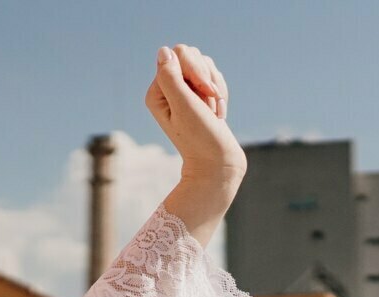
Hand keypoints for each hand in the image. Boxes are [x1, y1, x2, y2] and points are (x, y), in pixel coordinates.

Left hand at [146, 44, 243, 247]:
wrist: (217, 162)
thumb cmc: (200, 137)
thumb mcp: (184, 105)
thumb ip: (171, 77)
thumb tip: (164, 51)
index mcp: (157, 92)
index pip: (179, 54)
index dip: (196, 69)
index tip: (202, 93)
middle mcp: (167, 90)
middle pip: (192, 55)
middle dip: (207, 76)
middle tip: (209, 103)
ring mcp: (183, 92)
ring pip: (206, 65)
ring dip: (216, 86)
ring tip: (213, 112)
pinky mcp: (198, 97)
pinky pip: (214, 77)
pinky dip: (221, 93)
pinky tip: (218, 114)